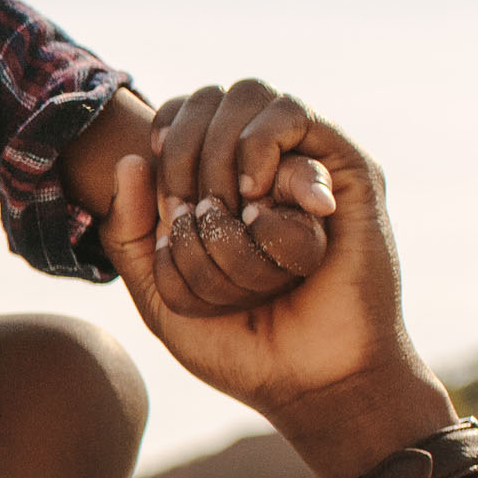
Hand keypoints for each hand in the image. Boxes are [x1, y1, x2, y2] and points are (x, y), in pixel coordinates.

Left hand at [103, 109, 453, 477]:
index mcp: (223, 185)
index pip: (183, 111)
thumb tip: (132, 158)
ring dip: (220, 155)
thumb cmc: (237, 343)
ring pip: (248, 102)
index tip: (163, 196)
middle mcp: (265, 167)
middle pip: (210, 97)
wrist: (307, 380)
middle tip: (190, 210)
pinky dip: (261, 146)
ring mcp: (306, 164)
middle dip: (183, 151)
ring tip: (228, 210)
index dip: (164, 136)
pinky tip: (255, 199)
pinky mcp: (348, 171)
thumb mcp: (159, 294)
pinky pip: (295, 117)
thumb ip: (129, 232)